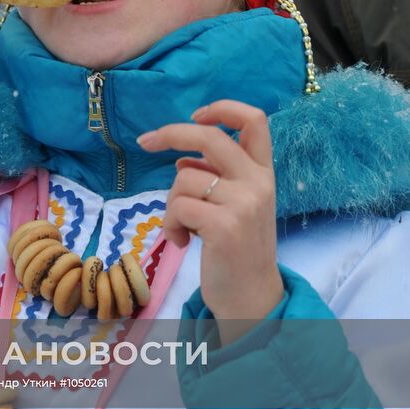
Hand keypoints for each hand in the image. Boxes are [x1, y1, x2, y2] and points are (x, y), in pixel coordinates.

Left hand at [137, 100, 283, 344]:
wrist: (252, 300)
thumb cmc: (237, 250)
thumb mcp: (236, 205)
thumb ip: (216, 177)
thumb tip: (182, 158)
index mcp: (264, 172)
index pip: (255, 120)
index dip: (223, 108)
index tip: (197, 116)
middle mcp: (258, 183)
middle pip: (209, 137)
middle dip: (170, 133)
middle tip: (145, 141)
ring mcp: (244, 204)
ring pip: (183, 176)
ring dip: (171, 201)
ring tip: (183, 227)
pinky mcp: (225, 226)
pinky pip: (178, 207)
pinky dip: (170, 224)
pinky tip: (182, 242)